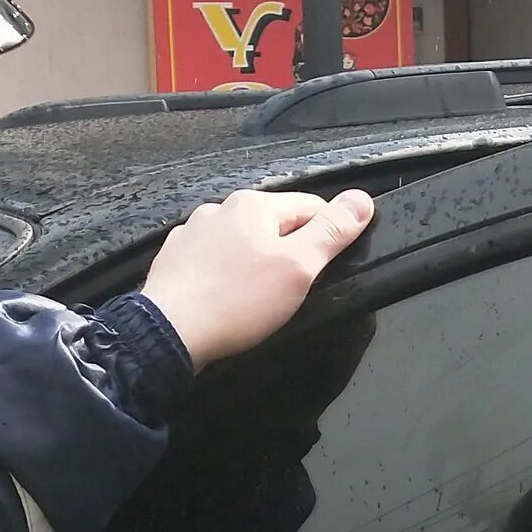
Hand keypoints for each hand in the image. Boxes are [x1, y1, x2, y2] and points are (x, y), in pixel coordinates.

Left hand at [140, 187, 374, 366]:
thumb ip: (333, 231)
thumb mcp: (300, 267)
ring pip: (242, 241)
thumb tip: (362, 199)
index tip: (326, 268)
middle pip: (275, 224)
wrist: (170, 332)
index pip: (312, 207)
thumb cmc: (239, 301)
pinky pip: (213, 259)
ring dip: (255, 261)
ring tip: (256, 298)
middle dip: (289, 251)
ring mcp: (193, 232)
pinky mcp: (174, 258)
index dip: (328, 236)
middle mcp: (220, 208)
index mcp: (254, 204)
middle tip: (292, 289)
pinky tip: (226, 298)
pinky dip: (225, 274)